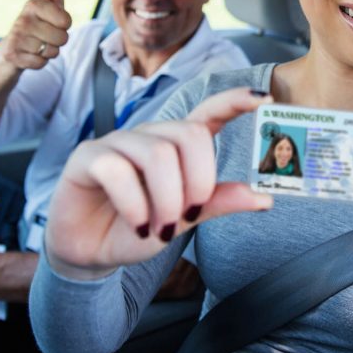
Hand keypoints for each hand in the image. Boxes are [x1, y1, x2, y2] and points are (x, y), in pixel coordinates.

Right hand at [1, 0, 71, 69]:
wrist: (11, 48)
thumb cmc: (38, 23)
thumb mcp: (49, 3)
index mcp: (34, 4)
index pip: (67, 21)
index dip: (64, 26)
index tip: (53, 21)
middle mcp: (23, 18)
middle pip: (63, 38)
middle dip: (58, 42)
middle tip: (45, 36)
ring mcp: (16, 37)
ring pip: (52, 52)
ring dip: (48, 52)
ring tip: (36, 45)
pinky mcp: (11, 54)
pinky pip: (41, 63)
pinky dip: (39, 63)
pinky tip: (29, 55)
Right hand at [45, 87, 274, 279]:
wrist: (90, 253)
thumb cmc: (138, 229)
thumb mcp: (183, 220)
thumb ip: (217, 203)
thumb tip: (264, 198)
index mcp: (177, 145)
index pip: (209, 112)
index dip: (236, 101)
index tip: (264, 98)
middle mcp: (149, 136)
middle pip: (190, 134)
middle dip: (198, 182)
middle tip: (188, 215)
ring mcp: (117, 142)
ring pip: (158, 154)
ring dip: (167, 200)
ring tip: (160, 229)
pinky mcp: (87, 157)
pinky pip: (118, 170)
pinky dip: (135, 205)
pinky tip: (137, 225)